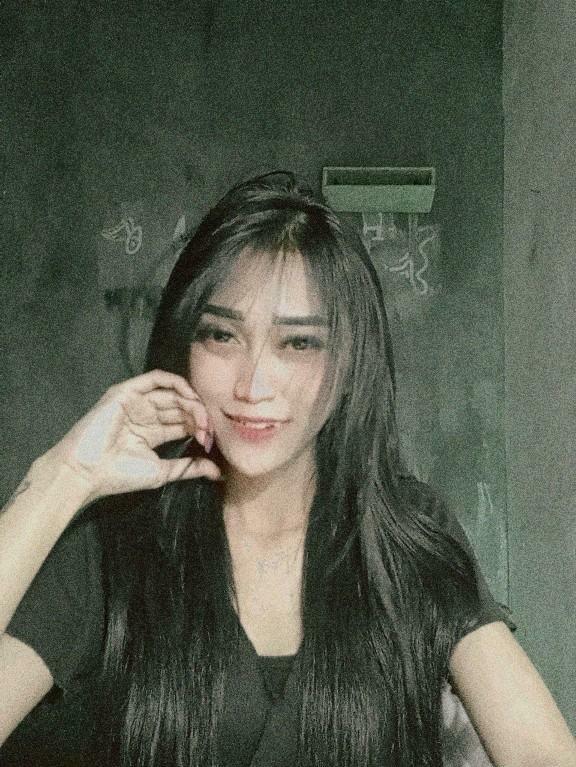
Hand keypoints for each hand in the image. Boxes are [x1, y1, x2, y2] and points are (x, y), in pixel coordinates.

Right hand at [42, 369, 220, 502]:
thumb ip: (189, 468)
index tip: (210, 442)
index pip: (184, 422)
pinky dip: (176, 383)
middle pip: (180, 407)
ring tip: (201, 418)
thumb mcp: (162, 472)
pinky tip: (189, 395)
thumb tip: (218, 474)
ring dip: (191, 403)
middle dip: (199, 416)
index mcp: (153, 432)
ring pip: (172, 394)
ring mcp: (136, 402)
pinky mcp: (127, 392)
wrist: (87, 471)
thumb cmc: (120, 475)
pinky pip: (155, 379)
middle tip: (208, 431)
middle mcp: (146, 414)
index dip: (200, 428)